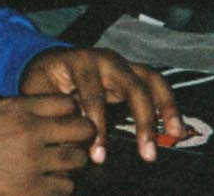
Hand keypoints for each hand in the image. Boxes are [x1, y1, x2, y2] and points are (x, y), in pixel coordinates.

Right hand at [0, 94, 94, 195]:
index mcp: (17, 109)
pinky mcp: (31, 190)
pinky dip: (60, 186)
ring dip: (71, 164)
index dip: (71, 112)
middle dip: (82, 136)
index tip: (67, 120)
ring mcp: (32, 162)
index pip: (66, 104)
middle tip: (74, 143)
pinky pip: (64, 187)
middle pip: (81, 129)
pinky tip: (47, 184)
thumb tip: (32, 110)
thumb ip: (10, 109)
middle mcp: (30, 132)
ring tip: (60, 166)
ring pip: (77, 161)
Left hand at [20, 48, 181, 166]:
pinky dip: (168, 102)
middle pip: (130, 86)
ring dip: (163, 108)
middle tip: (146, 153)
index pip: (92, 96)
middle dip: (141, 121)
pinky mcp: (131, 70)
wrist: (47, 62)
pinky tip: (175, 126)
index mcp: (76, 62)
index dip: (97, 127)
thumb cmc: (43, 83)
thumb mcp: (38, 95)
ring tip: (175, 135)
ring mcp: (120, 62)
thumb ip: (53, 117)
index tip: (98, 155)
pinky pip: (156, 82)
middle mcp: (103, 58)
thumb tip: (72, 148)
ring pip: (149, 80)